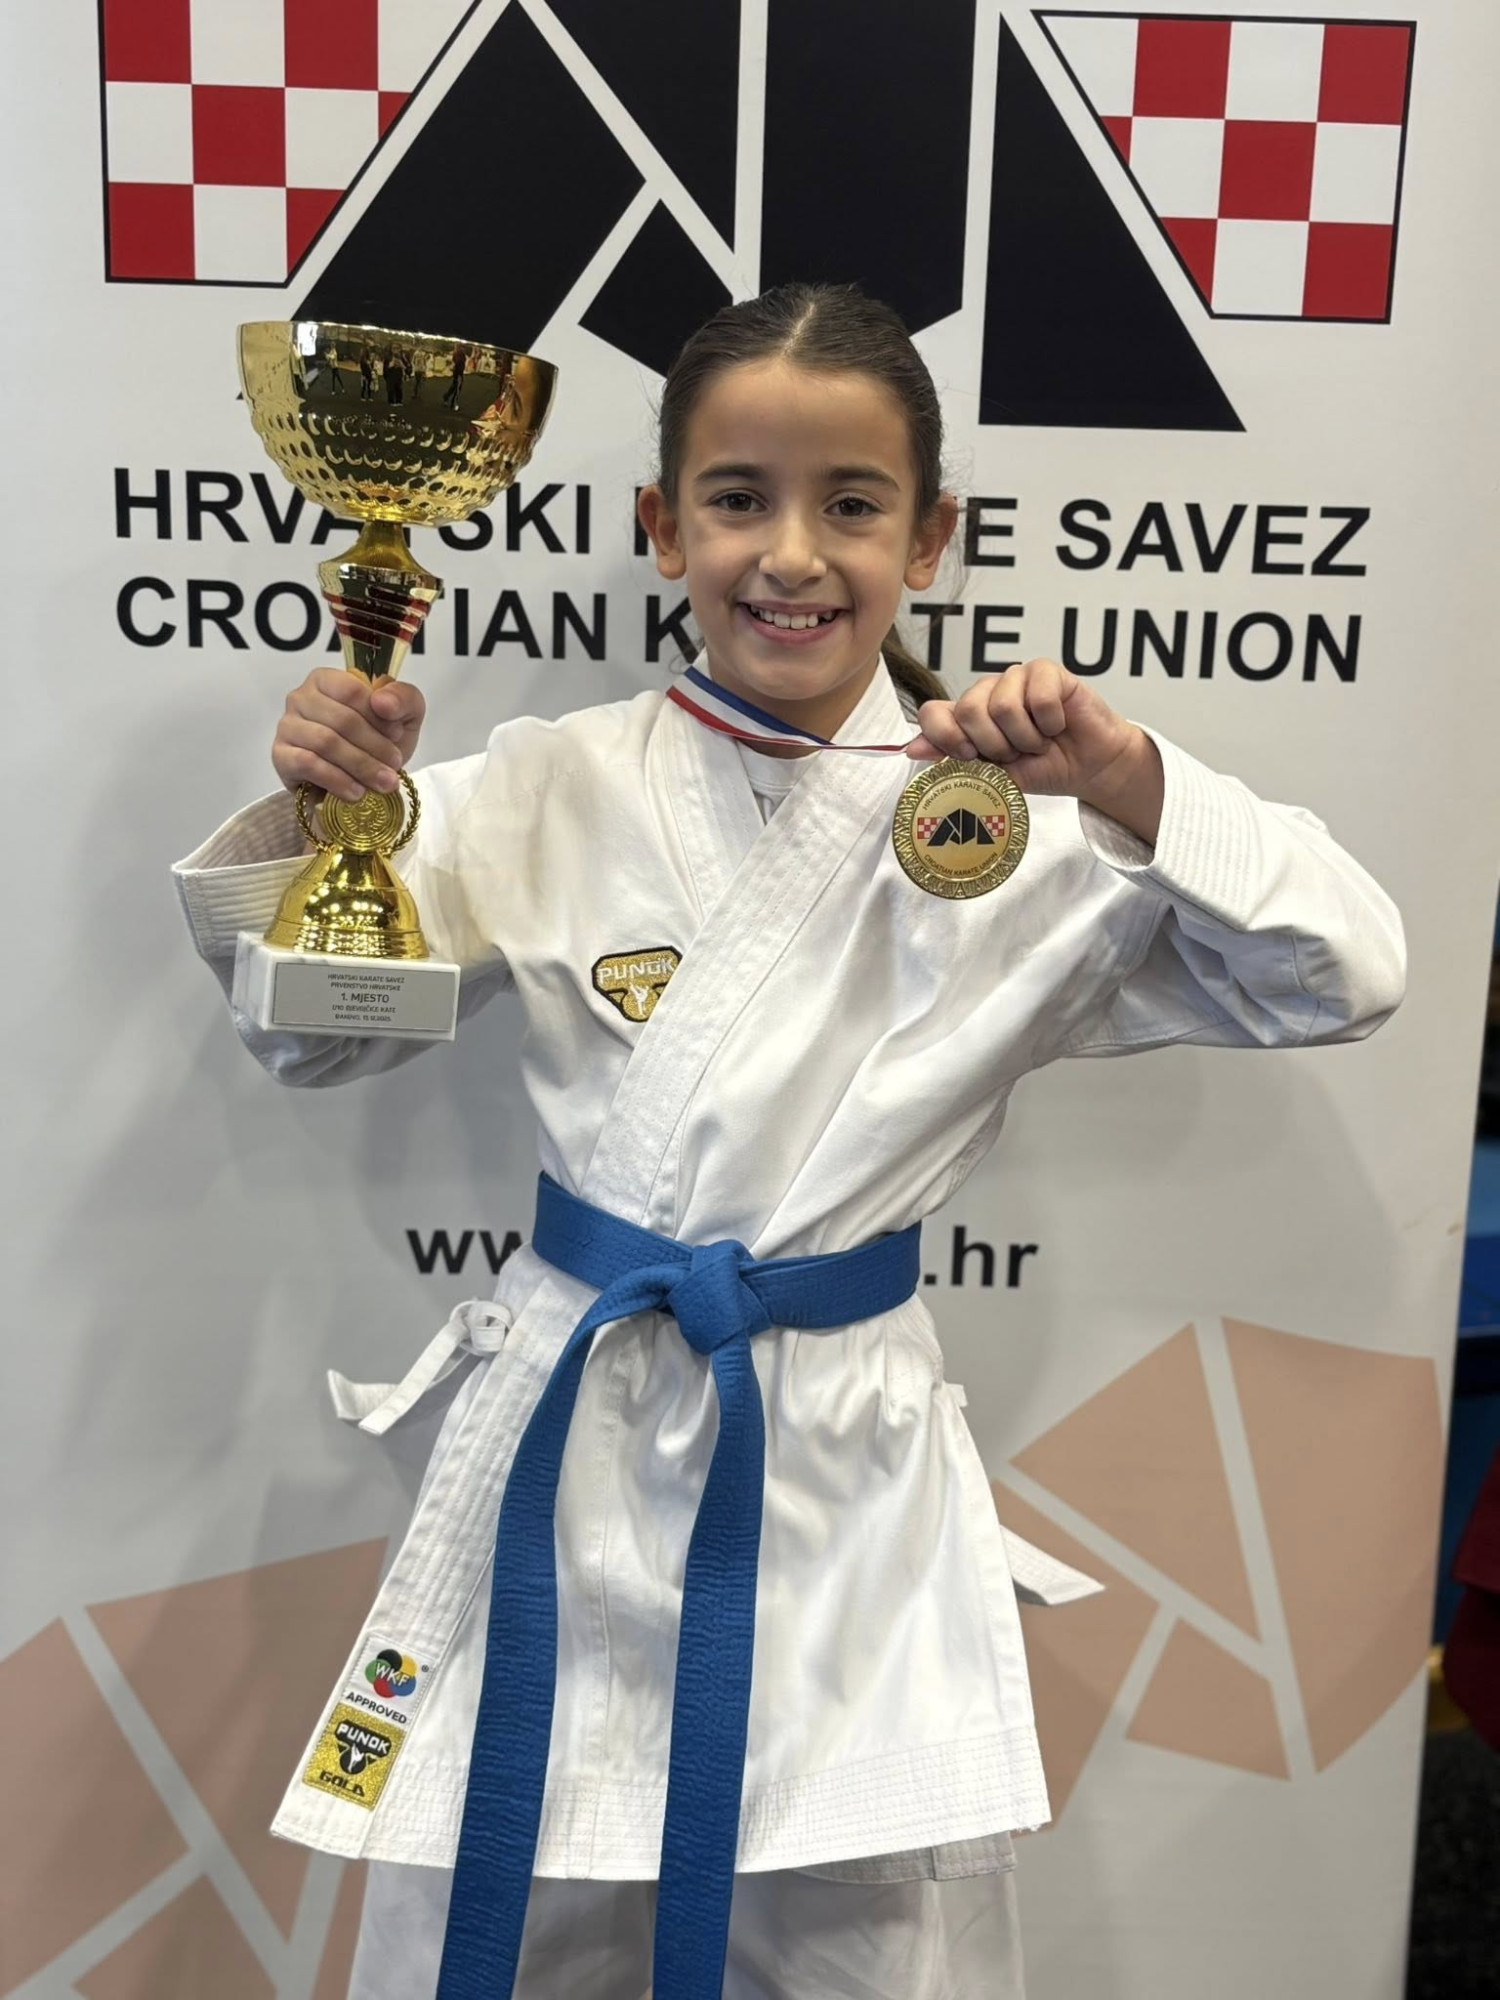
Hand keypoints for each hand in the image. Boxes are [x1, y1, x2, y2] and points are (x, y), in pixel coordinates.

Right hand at [272, 668, 425, 802]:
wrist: (362, 777)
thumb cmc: (379, 739)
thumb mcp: (404, 715)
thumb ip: (403, 698)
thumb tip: (382, 701)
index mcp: (327, 679)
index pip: (351, 690)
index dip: (377, 715)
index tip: (397, 735)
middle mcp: (301, 697)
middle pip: (341, 720)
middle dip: (374, 746)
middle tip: (394, 766)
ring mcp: (287, 726)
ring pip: (325, 743)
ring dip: (360, 766)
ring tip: (383, 783)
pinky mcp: (281, 755)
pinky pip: (307, 764)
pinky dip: (336, 780)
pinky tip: (356, 792)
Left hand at [907, 657, 1163, 842]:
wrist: (1088, 768)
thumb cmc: (1042, 768)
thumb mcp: (995, 774)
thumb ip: (954, 759)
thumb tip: (910, 747)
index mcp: (967, 716)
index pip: (932, 712)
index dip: (945, 736)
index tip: (969, 756)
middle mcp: (987, 693)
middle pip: (968, 710)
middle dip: (995, 745)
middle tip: (1017, 752)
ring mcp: (1015, 678)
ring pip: (1003, 705)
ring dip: (1026, 737)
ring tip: (1039, 741)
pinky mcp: (1047, 671)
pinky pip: (1038, 696)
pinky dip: (1050, 722)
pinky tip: (1058, 724)